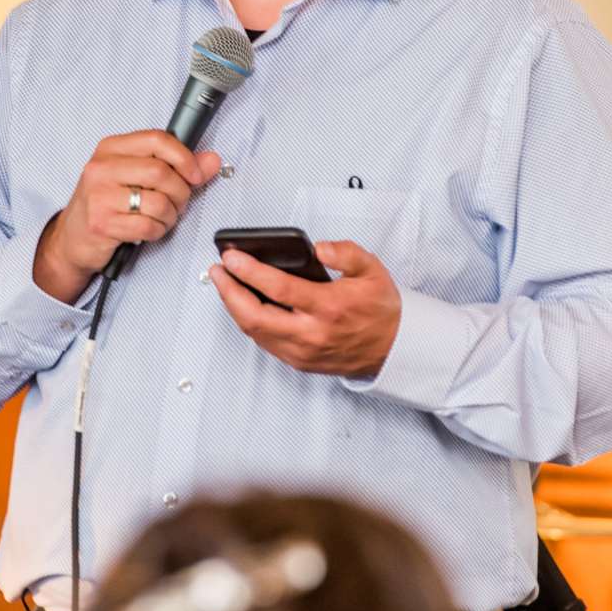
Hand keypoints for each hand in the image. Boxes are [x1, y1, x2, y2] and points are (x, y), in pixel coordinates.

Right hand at [33, 131, 222, 303]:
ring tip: (162, 217)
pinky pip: (148, 226)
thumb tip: (210, 160)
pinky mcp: (102, 223)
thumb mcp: (135, 177)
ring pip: (159, 202)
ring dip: (170, 215)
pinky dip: (157, 231)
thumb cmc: (106, 203)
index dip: (184, 157)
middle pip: (161, 173)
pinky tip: (149, 229)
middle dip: (180, 192)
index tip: (196, 174)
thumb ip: (176, 167)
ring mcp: (100, 196)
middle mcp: (101, 168)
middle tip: (179, 202)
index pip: (157, 140)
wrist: (72, 238)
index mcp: (110, 149)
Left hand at [211, 238, 401, 378]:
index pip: (279, 289)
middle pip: (255, 316)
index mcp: (329, 308)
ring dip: (234, 307)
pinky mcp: (299, 362)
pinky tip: (243, 304)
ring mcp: (303, 352)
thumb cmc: (380, 309)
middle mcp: (312, 334)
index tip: (231, 257)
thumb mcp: (372, 270)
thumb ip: (345, 253)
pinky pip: (264, 342)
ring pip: (254, 332)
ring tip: (225, 284)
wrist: (394, 348)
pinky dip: (249, 322)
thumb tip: (319, 248)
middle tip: (217, 271)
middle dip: (228, 292)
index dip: (249, 272)